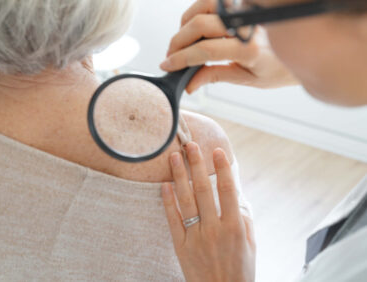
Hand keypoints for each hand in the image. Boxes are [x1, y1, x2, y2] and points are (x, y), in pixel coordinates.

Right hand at [160, 0, 297, 92]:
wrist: (302, 51)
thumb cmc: (277, 68)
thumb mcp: (246, 79)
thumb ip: (215, 77)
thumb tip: (189, 84)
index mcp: (249, 48)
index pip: (204, 50)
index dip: (180, 58)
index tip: (167, 65)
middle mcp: (247, 22)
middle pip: (199, 24)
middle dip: (178, 41)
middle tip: (171, 55)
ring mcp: (246, 5)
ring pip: (205, 2)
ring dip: (187, 20)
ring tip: (184, 37)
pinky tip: (200, 16)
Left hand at [161, 142, 255, 281]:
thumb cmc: (240, 270)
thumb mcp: (250, 243)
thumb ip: (243, 217)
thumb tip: (235, 193)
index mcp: (233, 227)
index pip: (227, 190)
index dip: (222, 168)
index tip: (217, 151)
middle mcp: (214, 229)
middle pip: (203, 190)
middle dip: (196, 164)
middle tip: (190, 145)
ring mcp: (195, 237)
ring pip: (186, 200)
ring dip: (179, 176)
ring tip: (174, 157)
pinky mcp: (181, 245)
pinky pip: (173, 220)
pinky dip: (167, 201)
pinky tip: (164, 185)